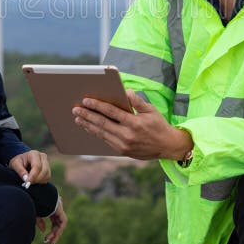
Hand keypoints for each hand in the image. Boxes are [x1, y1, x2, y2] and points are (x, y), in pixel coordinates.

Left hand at [9, 150, 50, 184]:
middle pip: (44, 170)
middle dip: (36, 180)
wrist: (21, 161)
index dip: (33, 176)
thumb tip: (26, 179)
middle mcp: (42, 156)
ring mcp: (46, 162)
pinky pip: (47, 177)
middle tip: (27, 184)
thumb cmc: (17, 162)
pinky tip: (33, 180)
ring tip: (29, 181)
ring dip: (39, 181)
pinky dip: (41, 181)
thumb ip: (20, 171)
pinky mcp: (48, 168)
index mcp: (34, 154)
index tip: (27, 184)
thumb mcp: (15, 164)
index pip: (37, 166)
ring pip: (47, 175)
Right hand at [36, 198, 66, 243]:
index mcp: (50, 209)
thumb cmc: (32, 201)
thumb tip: (44, 230)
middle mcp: (56, 209)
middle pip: (57, 224)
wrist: (33, 193)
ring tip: (50, 242)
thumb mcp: (35, 214)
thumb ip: (40, 222)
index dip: (51, 232)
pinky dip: (58, 230)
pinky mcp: (60, 210)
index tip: (46, 240)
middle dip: (54, 235)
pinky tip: (52, 235)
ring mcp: (59, 208)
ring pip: (60, 225)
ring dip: (56, 234)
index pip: (54, 222)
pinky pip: (62, 222)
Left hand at [72, 89, 192, 159]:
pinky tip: (89, 128)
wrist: (167, 147)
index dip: (97, 106)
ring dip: (88, 125)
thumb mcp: (151, 111)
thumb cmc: (159, 125)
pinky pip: (105, 140)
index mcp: (134, 123)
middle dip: (87, 116)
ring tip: (78, 119)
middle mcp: (127, 135)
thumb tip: (127, 92)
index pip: (111, 112)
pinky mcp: (122, 151)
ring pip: (101, 133)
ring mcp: (124, 145)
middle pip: (102, 124)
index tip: (86, 101)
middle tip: (75, 110)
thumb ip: (138, 102)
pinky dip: (95, 133)